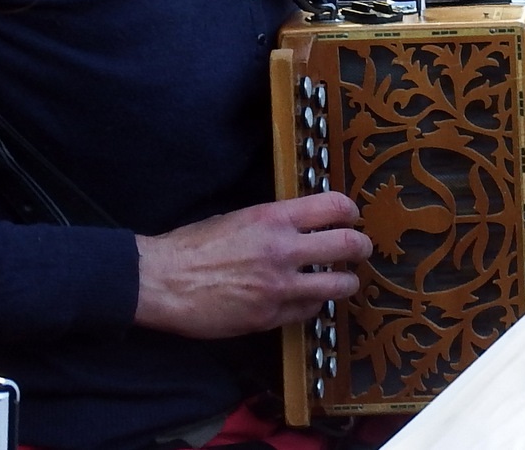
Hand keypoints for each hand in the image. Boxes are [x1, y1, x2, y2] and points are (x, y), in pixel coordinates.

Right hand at [133, 193, 369, 338]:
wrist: (164, 281)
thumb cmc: (192, 246)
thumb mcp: (237, 218)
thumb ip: (273, 222)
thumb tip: (302, 225)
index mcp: (273, 218)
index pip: (334, 206)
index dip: (350, 211)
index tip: (352, 217)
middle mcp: (283, 250)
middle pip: (348, 245)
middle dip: (361, 247)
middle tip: (360, 250)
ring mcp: (280, 287)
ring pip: (339, 285)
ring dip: (346, 282)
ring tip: (344, 280)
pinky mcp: (271, 317)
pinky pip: (309, 310)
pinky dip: (312, 304)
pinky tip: (306, 299)